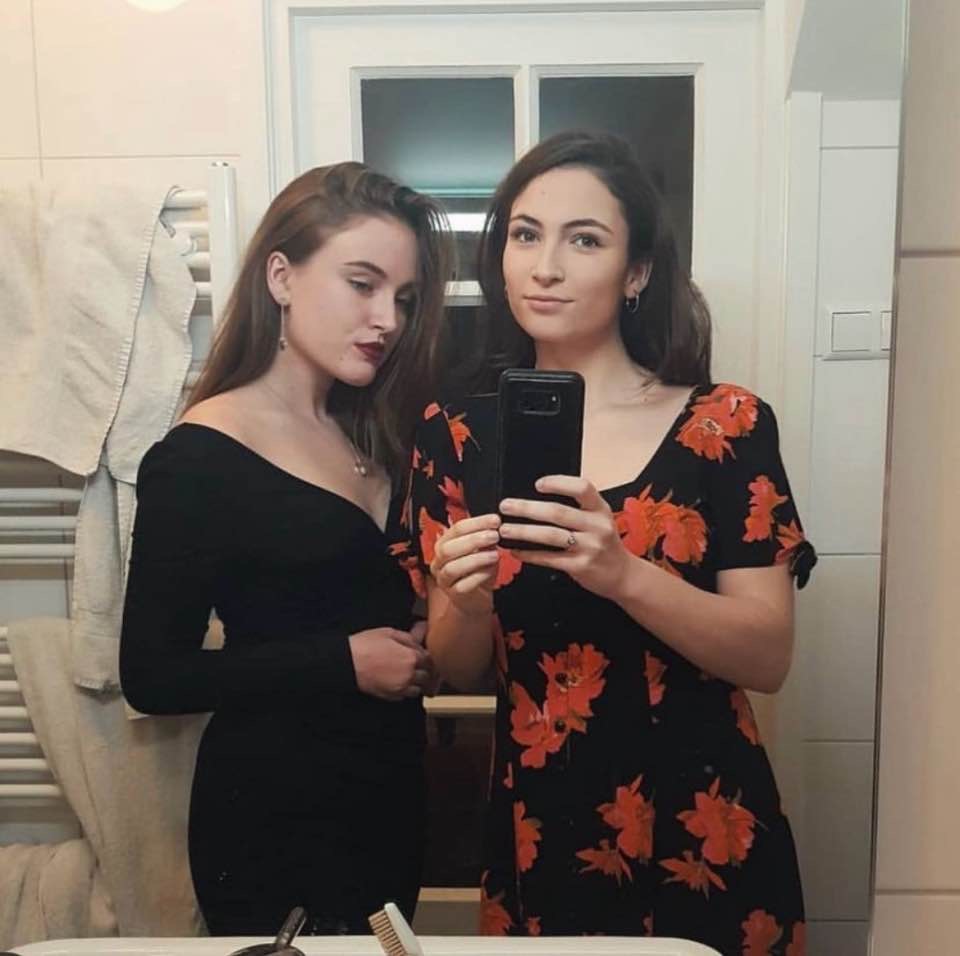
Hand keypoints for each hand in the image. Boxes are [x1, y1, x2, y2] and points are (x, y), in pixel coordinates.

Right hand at [349, 623, 435, 700]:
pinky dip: (405, 690)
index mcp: (411, 658)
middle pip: (427, 676)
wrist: (348, 663)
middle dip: (424, 670)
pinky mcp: (390, 696)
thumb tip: (419, 639)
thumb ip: (408, 638)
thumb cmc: (366, 645)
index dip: (426, 656)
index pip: (429, 659)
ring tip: (408, 674)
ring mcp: (400, 688)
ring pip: (418, 689)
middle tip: (418, 664)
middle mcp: (409, 675)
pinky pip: (405, 696)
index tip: (422, 654)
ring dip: (416, 682)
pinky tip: (398, 682)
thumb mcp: (389, 633)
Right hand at [430, 513, 501, 614]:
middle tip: (494, 536)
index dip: (476, 523)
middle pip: (449, 548)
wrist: (477, 597)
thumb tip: (494, 526)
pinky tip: (490, 571)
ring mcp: (444, 579)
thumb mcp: (484, 551)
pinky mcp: (453, 594)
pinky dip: (478, 576)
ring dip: (476, 559)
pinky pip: (462, 585)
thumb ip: (485, 540)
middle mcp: (439, 561)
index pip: (456, 529)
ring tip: (495, 554)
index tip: (495, 520)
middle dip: (473, 540)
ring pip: (453, 567)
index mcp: (444, 544)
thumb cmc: (478, 570)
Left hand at [499, 476, 631, 599]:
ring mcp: (590, 547)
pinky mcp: (580, 566)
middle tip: (505, 506)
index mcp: (600, 509)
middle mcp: (597, 526)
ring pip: (550, 535)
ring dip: (523, 531)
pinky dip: (529, 554)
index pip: (582, 488)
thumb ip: (577, 508)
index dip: (559, 483)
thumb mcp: (599, 519)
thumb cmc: (604, 542)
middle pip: (558, 512)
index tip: (537, 484)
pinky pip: (549, 558)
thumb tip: (537, 496)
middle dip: (527, 508)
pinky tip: (516, 550)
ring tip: (505, 529)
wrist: (622, 574)